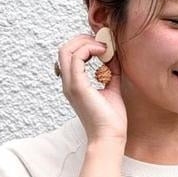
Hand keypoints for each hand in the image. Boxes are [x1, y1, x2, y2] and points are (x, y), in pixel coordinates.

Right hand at [55, 31, 126, 146]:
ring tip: (103, 47)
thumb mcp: (112, 88)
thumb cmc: (111, 120)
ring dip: (85, 42)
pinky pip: (77, 57)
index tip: (103, 47)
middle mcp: (68, 83)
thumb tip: (113, 56)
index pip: (69, 55)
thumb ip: (110, 71)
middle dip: (82, 39)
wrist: (110, 137)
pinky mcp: (78, 86)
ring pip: (66, 49)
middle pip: (64, 49)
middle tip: (102, 43)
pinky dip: (90, 49)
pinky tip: (104, 53)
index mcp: (74, 84)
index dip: (84, 44)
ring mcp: (71, 85)